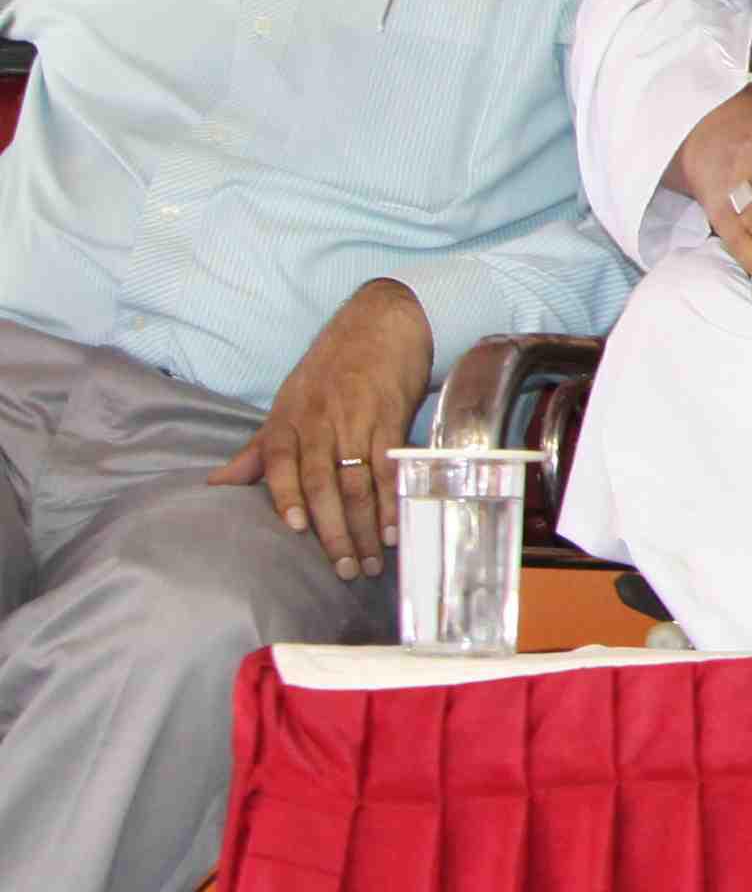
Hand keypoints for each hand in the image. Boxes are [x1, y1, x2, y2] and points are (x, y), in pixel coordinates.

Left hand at [209, 280, 436, 573]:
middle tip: (343, 570)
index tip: (297, 531)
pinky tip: (396, 527)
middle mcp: (320, 422)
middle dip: (333, 530)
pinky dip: (394, 500)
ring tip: (369, 562)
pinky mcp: (393, 419)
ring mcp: (358, 421)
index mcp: (288, 421)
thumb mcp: (286, 404)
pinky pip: (391, 467)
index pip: (281, 465)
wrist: (380, 321)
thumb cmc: (330, 367)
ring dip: (364, 526)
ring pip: (357, 482)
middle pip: (323, 483)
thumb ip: (258, 451)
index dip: (288, 497)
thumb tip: (216, 485)